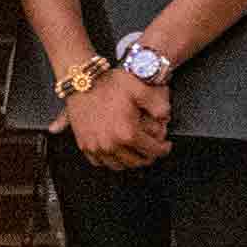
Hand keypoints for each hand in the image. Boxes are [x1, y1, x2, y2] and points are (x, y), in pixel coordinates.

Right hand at [55, 71, 170, 169]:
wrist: (81, 80)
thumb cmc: (108, 83)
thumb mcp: (138, 88)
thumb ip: (158, 103)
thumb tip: (166, 116)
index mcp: (128, 133)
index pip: (153, 150)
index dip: (163, 149)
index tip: (165, 145)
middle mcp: (111, 145)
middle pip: (137, 162)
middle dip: (148, 156)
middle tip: (152, 147)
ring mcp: (96, 147)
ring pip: (119, 165)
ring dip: (130, 160)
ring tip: (135, 151)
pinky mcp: (84, 145)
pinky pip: (100, 162)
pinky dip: (110, 160)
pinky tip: (115, 151)